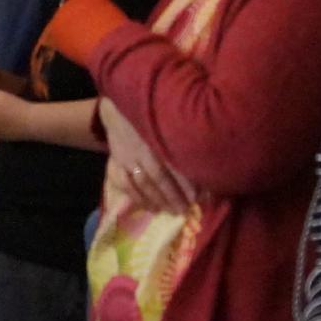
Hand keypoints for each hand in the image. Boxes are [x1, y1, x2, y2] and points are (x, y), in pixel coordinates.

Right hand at [100, 100, 197, 216]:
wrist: (119, 109)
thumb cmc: (151, 116)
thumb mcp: (167, 121)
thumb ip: (181, 139)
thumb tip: (205, 159)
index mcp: (157, 137)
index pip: (172, 163)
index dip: (184, 182)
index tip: (196, 197)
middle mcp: (142, 149)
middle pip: (158, 177)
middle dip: (172, 196)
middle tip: (185, 210)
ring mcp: (127, 157)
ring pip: (142, 183)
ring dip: (157, 199)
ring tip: (170, 211)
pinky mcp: (115, 162)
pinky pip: (124, 184)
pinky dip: (136, 198)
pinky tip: (149, 207)